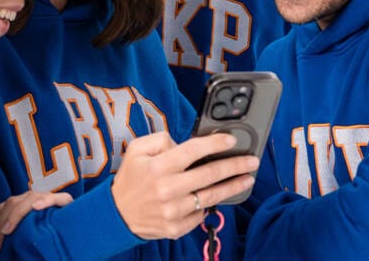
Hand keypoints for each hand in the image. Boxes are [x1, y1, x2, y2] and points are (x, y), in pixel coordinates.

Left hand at [0, 190, 73, 252]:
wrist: (71, 225)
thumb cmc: (43, 227)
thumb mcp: (20, 228)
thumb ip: (2, 221)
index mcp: (21, 202)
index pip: (1, 209)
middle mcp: (32, 197)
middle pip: (11, 204)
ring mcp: (48, 197)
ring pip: (28, 200)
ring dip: (15, 215)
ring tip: (7, 231)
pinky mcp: (64, 201)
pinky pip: (55, 198)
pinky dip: (46, 201)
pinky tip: (37, 208)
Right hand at [110, 131, 258, 239]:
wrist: (116, 214)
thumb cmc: (130, 179)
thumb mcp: (136, 149)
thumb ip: (160, 139)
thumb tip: (184, 144)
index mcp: (159, 167)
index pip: (193, 150)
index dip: (215, 143)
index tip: (231, 140)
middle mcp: (168, 189)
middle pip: (210, 174)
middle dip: (235, 166)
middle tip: (252, 161)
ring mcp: (173, 211)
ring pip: (211, 197)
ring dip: (233, 187)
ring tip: (247, 179)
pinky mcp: (176, 228)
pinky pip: (200, 214)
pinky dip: (207, 205)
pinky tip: (214, 197)